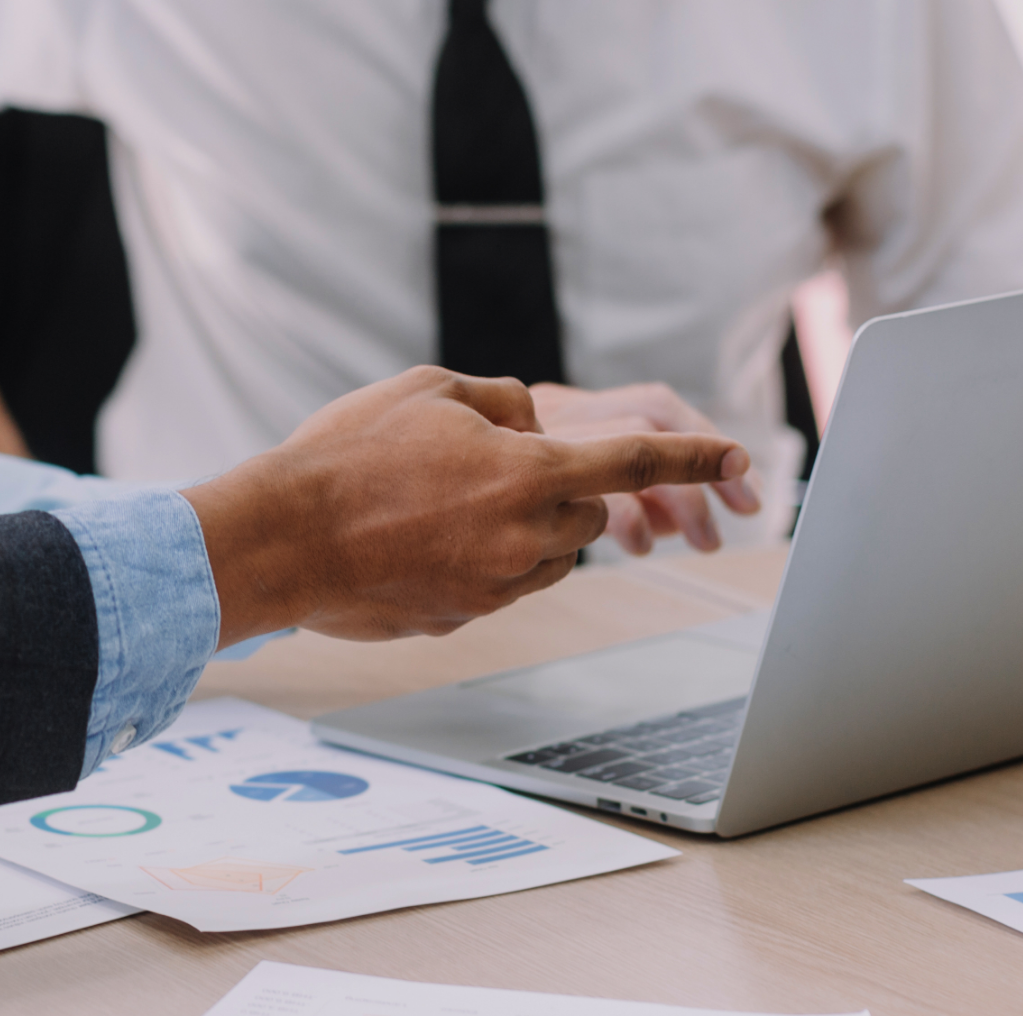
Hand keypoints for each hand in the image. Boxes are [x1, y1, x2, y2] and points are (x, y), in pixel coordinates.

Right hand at [183, 367, 747, 645]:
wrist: (280, 537)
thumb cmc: (347, 454)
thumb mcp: (430, 390)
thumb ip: (504, 401)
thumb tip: (532, 424)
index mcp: (529, 472)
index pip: (635, 460)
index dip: (694, 454)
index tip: (742, 455)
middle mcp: (526, 537)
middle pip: (585, 517)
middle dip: (555, 493)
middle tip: (480, 472)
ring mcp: (496, 587)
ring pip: (546, 557)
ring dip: (519, 531)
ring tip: (436, 508)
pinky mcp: (464, 619)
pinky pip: (497, 586)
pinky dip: (476, 563)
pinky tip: (414, 544)